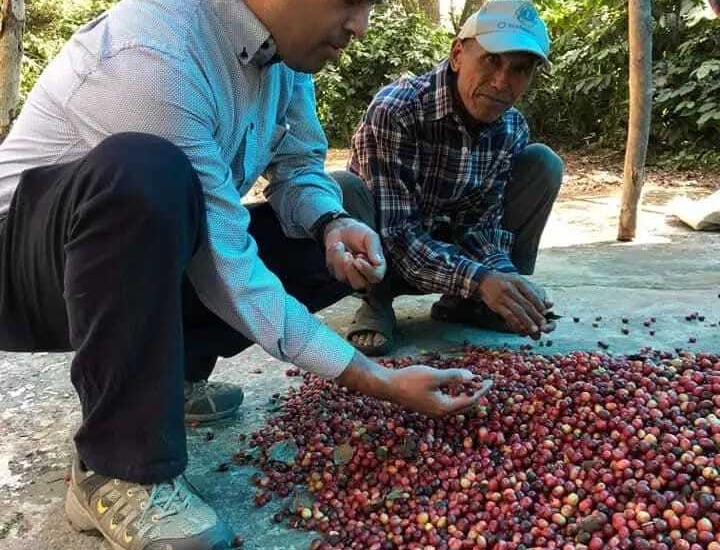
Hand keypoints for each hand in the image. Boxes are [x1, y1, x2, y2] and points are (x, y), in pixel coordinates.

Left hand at [324, 218, 386, 289]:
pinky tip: (337, 246)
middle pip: (359, 284)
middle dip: (351, 270)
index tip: (359, 257)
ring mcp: (349, 276)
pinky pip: (333, 270)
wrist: (342, 229)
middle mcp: (364, 275)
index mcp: (376, 267)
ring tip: (341, 245)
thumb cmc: (359, 233)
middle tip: (348, 255)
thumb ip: (374, 248)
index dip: (367, 270)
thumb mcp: (370, 236)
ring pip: (343, 278)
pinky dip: (333, 256)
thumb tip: (378, 262)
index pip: (375, 277)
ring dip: (340, 261)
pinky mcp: (336, 272)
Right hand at [336, 352, 492, 416]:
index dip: (482, 390)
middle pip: (465, 405)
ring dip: (466, 394)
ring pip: (456, 404)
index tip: (491, 381)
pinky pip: (448, 401)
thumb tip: (472, 377)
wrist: (387, 386)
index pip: (470, 400)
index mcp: (444, 407)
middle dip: (477, 394)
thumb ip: (453, 377)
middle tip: (485, 383)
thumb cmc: (409, 380)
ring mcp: (433, 410)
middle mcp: (440, 412)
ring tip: (473, 382)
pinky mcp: (427, 404)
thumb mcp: (434, 376)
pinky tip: (455, 385)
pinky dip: (456, 394)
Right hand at [477, 272, 554, 338]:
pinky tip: (521, 330)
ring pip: (517, 311)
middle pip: (526, 304)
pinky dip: (515, 324)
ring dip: (527, 322)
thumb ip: (534, 292)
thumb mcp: (520, 282)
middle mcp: (510, 288)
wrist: (485, 280)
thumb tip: (550, 304)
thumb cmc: (506, 282)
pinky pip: (507, 316)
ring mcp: (502, 297)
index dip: (540, 305)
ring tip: (535, 331)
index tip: (546, 314)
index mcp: (518, 282)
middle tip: (544, 326)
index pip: (531, 294)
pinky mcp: (496, 305)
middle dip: (536, 316)